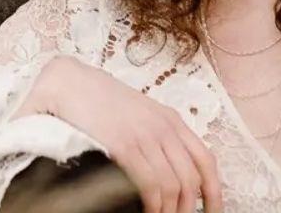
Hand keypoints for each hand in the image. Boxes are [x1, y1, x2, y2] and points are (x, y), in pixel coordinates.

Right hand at [15, 56, 222, 212]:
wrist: (67, 80)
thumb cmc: (97, 100)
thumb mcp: (137, 113)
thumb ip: (155, 135)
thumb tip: (167, 172)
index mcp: (169, 119)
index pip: (205, 160)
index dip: (214, 193)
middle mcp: (163, 126)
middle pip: (191, 180)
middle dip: (187, 209)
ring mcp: (144, 135)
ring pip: (173, 187)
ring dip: (168, 211)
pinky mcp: (123, 145)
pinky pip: (150, 185)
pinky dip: (152, 206)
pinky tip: (145, 212)